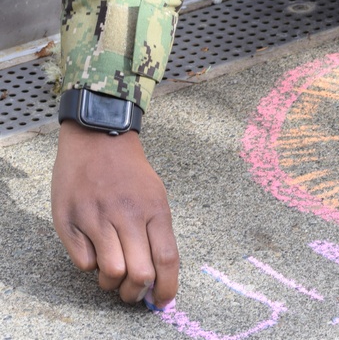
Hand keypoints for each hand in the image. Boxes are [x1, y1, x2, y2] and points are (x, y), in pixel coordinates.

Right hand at [51, 121, 178, 306]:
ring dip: (112, 283)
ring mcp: (98, 219)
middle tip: (133, 293)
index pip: (167, 259)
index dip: (167, 287)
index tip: (163, 301)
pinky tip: (94, 251)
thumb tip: (159, 271)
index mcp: (155, 209)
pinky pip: (83, 263)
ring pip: (111, 272)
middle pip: (140, 272)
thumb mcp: (156, 195)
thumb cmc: (130, 172)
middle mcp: (128, 216)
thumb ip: (157, 231)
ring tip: (112, 273)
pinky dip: (90, 266)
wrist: (99, 139)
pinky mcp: (71, 222)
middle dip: (137, 293)